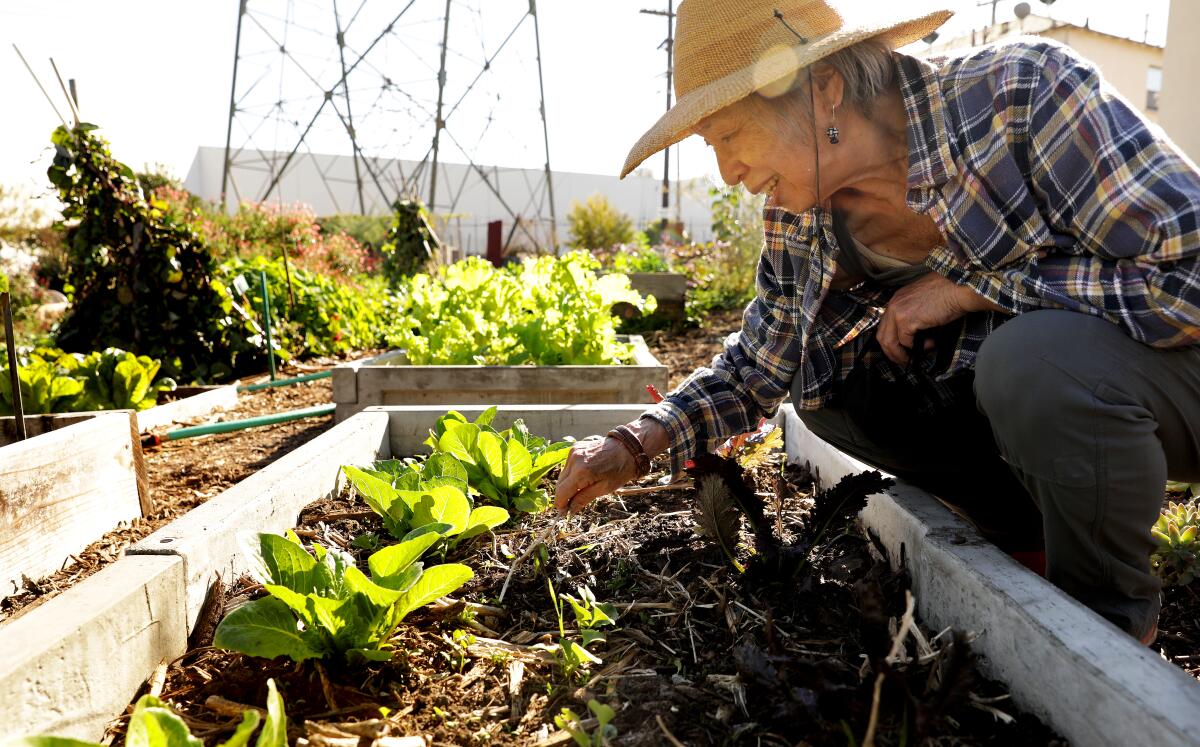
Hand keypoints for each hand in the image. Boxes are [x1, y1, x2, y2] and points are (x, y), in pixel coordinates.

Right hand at [554, 419, 668, 514]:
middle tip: (571, 506)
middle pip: (560, 484)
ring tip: (579, 491)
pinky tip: (582, 478)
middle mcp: (574, 460)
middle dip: (563, 496)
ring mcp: (573, 452)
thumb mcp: (604, 489)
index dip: (561, 504)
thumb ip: (583, 499)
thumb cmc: (620, 470)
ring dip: (567, 485)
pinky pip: (568, 466)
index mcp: (581, 472)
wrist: (627, 448)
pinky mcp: (575, 448)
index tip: (563, 513)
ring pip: (562, 475)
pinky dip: (571, 475)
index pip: (561, 492)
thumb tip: (570, 510)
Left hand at [876, 273, 998, 365]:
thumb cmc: (948, 293)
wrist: (959, 287)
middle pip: (882, 336)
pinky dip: (918, 347)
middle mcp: (893, 305)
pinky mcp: (907, 320)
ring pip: (889, 342)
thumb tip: (915, 335)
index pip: (885, 325)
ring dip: (901, 354)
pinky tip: (930, 343)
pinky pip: (906, 342)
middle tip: (904, 360)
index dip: (892, 341)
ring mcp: (898, 312)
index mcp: (897, 299)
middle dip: (892, 352)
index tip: (900, 351)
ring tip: (915, 356)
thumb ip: (914, 315)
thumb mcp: (923, 302)